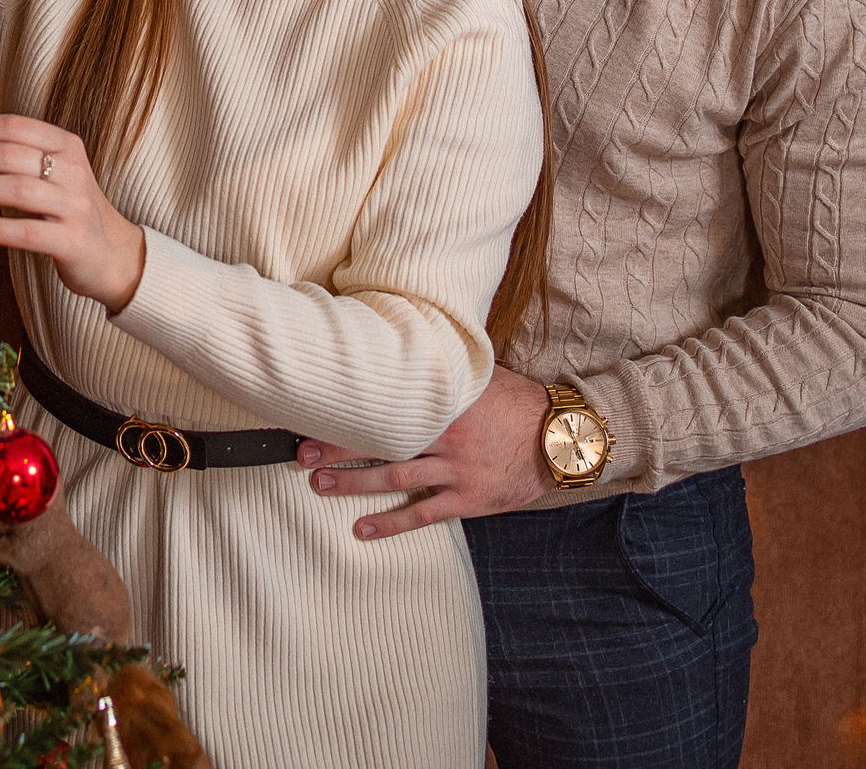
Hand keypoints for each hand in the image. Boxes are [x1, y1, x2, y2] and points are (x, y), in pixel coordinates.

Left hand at [0, 116, 146, 313]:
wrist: (114, 254)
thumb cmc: (69, 210)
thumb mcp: (53, 173)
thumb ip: (14, 160)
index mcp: (66, 144)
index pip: (12, 125)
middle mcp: (73, 169)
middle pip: (7, 153)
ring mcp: (75, 205)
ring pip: (14, 189)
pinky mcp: (72, 240)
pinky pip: (25, 231)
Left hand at [297, 366, 552, 538]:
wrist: (563, 439)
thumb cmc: (519, 402)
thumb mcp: (481, 373)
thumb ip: (445, 366)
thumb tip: (410, 336)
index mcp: (444, 401)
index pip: (387, 401)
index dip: (351, 406)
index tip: (316, 405)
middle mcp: (445, 436)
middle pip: (381, 440)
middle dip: (338, 446)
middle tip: (302, 452)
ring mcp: (455, 470)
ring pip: (394, 477)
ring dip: (353, 483)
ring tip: (318, 485)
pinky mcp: (468, 498)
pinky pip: (422, 513)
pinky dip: (389, 524)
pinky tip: (361, 529)